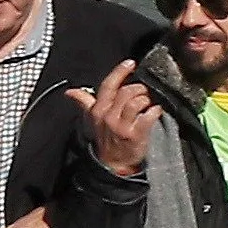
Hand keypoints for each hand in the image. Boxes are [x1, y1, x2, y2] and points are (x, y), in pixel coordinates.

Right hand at [81, 61, 156, 177]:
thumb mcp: (93, 119)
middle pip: (125, 92)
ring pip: (135, 102)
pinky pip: (148, 116)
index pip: (108, 85)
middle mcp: (109, 116)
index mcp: (99, 109)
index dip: (120, 72)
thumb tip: (70, 92)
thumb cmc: (106, 138)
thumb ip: (84, 102)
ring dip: (146, 99)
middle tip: (143, 92)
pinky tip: (156, 111)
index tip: (130, 63)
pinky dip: (155, 111)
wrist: (112, 164)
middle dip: (138, 88)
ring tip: (148, 103)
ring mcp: (122, 126)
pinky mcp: (135, 135)